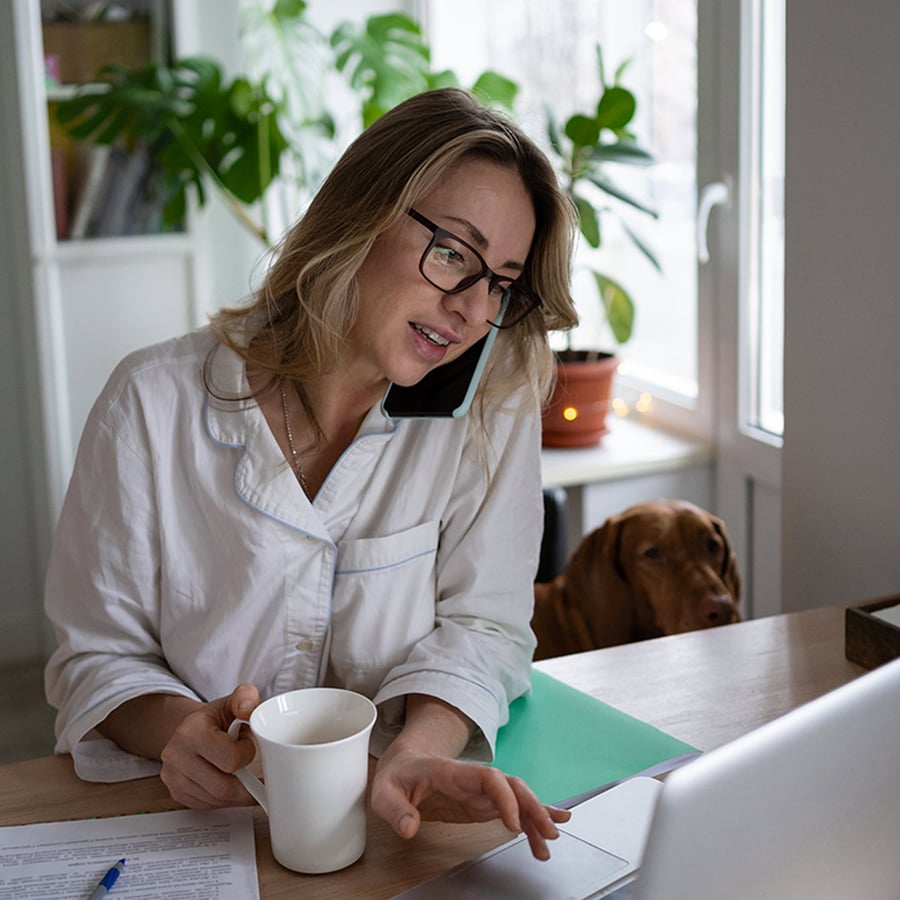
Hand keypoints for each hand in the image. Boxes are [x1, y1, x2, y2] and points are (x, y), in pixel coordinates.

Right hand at [158, 683, 260, 808]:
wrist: (191, 729)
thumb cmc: (215, 719)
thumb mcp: (232, 702)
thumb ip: (245, 698)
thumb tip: (248, 707)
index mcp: (191, 731)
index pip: (231, 759)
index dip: (247, 753)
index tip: (246, 743)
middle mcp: (176, 756)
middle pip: (224, 787)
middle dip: (245, 781)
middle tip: (252, 769)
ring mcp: (173, 777)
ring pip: (217, 800)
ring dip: (236, 793)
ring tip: (242, 774)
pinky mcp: (176, 792)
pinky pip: (208, 806)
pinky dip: (224, 800)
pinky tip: (230, 783)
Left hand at [370, 747, 570, 859]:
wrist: (406, 759)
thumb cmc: (398, 773)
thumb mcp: (384, 790)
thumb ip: (395, 809)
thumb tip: (409, 828)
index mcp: (452, 772)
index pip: (487, 778)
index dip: (504, 798)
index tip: (512, 823)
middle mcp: (474, 778)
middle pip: (512, 786)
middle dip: (533, 807)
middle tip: (548, 833)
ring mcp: (481, 791)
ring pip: (518, 798)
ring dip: (536, 816)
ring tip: (551, 841)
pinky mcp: (484, 803)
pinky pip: (513, 808)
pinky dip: (532, 817)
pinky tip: (549, 827)